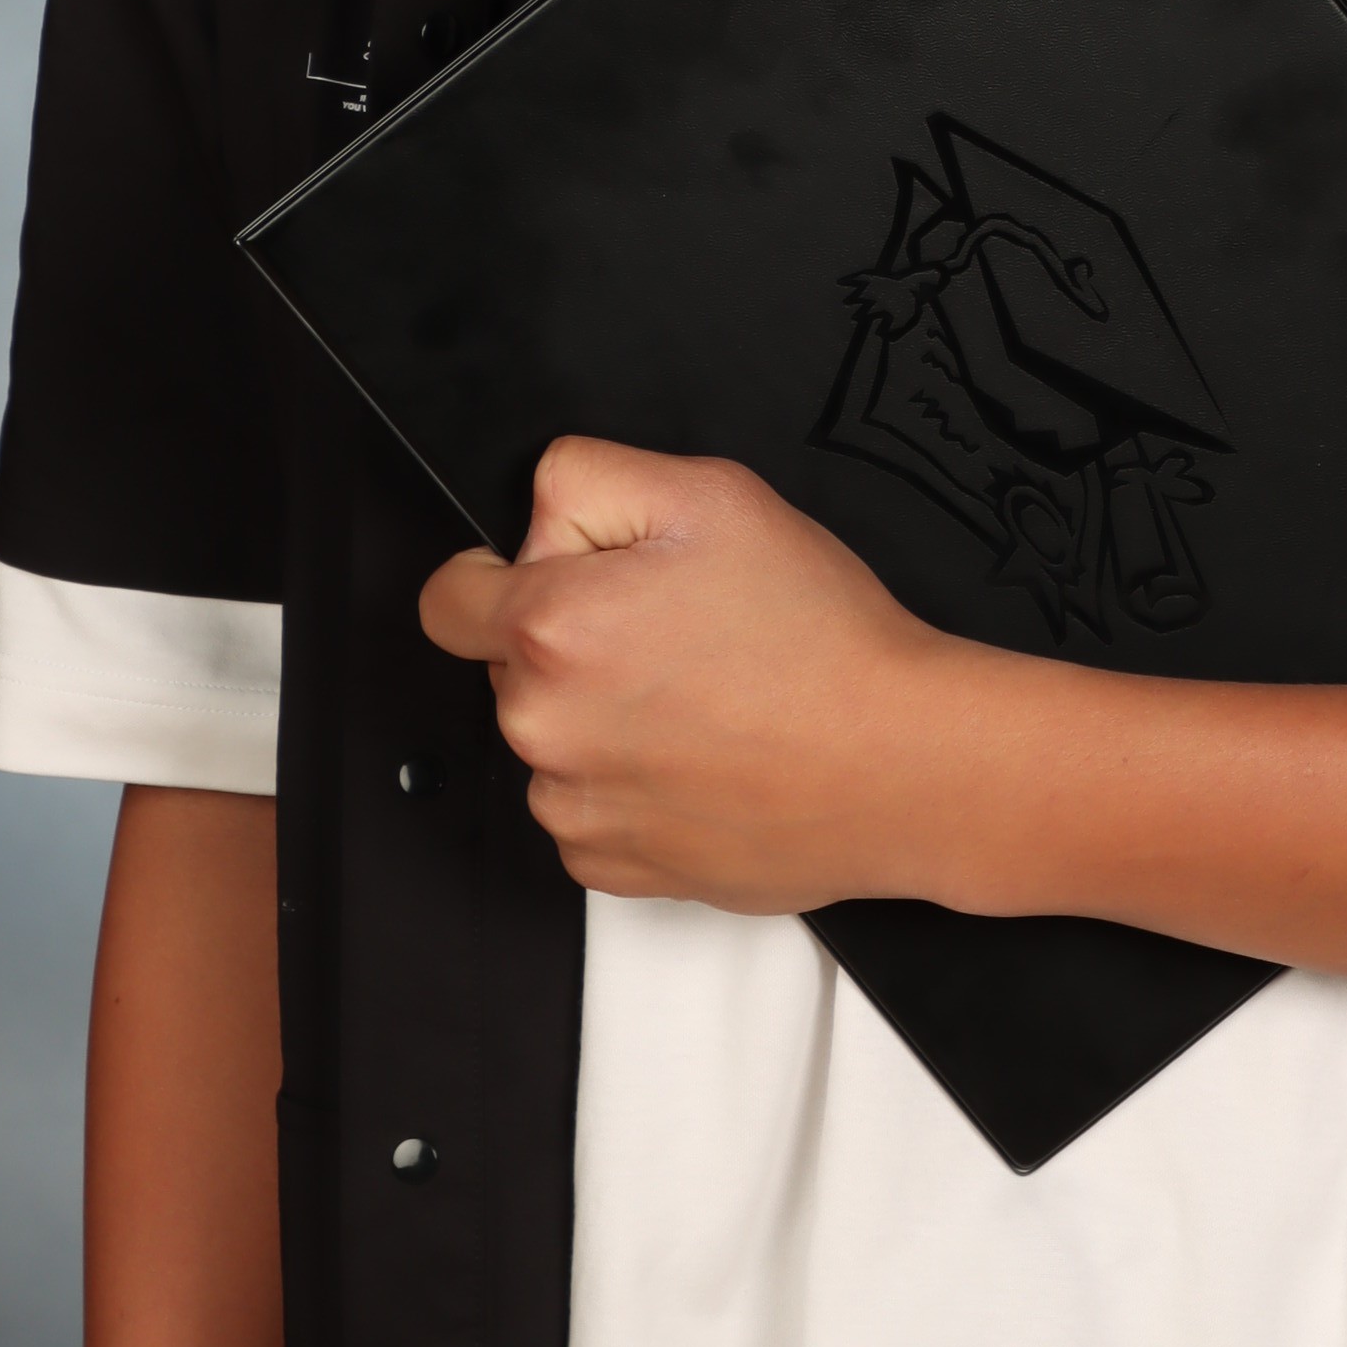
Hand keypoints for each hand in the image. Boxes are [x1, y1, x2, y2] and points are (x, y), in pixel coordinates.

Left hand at [418, 440, 961, 908]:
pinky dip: (632, 785)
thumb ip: (586, 479)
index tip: (561, 582)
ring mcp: (575, 806)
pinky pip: (589, 808)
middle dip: (573, 640)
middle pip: (510, 667)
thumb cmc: (822, 639)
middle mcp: (543, 726)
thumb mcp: (710, 493)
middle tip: (676, 631)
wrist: (900, 765)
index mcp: (552, 626)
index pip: (447, 599)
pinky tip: (706, 757)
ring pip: (553, 739)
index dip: (500, 575)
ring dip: (602, 718)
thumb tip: (532, 516)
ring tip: (706, 699)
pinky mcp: (612, 867)